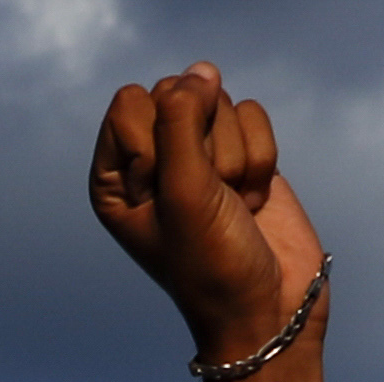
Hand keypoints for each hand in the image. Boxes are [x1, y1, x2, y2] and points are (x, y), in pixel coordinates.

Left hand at [88, 63, 328, 365]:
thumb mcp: (183, 192)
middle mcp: (151, 159)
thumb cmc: (211, 264)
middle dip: (204, 147)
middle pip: (177, 95)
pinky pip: (253, 117)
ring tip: (233, 206)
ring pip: (220, 103)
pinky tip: (254, 200)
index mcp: (114, 174)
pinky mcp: (241, 154)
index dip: (160, 141)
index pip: (131, 102)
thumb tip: (201, 71)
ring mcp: (199, 154)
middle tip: (209, 201)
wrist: (269, 308)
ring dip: (235, 159)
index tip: (171, 194)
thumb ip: (181, 119)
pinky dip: (261, 160)